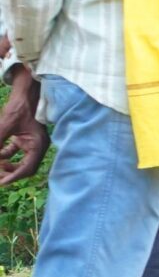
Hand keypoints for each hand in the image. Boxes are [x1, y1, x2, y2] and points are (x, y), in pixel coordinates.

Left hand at [0, 69, 49, 188]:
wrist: (25, 93)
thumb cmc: (19, 107)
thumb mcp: (4, 126)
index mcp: (38, 144)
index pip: (27, 168)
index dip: (14, 177)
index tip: (1, 182)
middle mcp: (37, 146)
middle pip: (25, 168)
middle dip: (10, 172)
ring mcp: (31, 142)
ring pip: (19, 161)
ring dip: (7, 165)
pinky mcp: (24, 138)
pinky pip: (14, 152)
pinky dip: (5, 154)